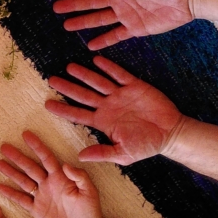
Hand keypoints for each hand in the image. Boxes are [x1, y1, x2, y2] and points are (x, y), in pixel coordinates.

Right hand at [0, 131, 132, 217]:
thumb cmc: (90, 210)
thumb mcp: (90, 192)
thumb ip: (80, 177)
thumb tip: (66, 164)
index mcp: (61, 177)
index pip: (46, 158)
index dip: (37, 146)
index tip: (26, 134)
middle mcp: (48, 183)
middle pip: (30, 167)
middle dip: (17, 157)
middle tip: (4, 147)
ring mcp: (41, 196)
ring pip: (23, 181)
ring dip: (11, 172)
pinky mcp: (36, 210)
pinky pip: (21, 200)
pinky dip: (11, 194)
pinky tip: (0, 186)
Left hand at [46, 56, 184, 164]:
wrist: (170, 134)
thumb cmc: (146, 146)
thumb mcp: (123, 154)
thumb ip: (102, 153)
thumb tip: (80, 156)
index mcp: (103, 122)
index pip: (78, 114)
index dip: (63, 109)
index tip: (47, 104)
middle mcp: (108, 106)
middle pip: (83, 95)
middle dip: (67, 87)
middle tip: (51, 80)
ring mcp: (120, 95)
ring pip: (98, 82)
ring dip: (84, 74)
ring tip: (70, 67)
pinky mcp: (135, 86)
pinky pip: (120, 75)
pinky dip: (109, 68)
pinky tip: (97, 61)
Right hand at [55, 0, 193, 48]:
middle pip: (91, 2)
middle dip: (73, 4)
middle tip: (56, 7)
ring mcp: (126, 14)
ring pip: (99, 19)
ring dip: (82, 22)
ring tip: (66, 25)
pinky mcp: (135, 28)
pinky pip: (116, 35)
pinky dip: (103, 40)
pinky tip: (91, 46)